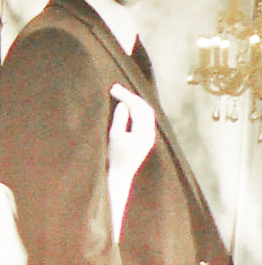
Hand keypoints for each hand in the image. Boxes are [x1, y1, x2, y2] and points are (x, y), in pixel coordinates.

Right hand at [107, 84, 156, 236]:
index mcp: (144, 133)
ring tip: (121, 95)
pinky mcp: (144, 140)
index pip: (138, 108)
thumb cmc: (113, 158)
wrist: (119, 176)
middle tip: (116, 88)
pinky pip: (142, 120)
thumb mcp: (114, 137)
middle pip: (144, 109)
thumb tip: (124, 103)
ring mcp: (148, 137)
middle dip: (131, 97)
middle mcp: (150, 133)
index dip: (126, 97)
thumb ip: (120, 119)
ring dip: (133, 103)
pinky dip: (134, 111)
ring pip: (144, 113)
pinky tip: (126, 107)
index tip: (113, 89)